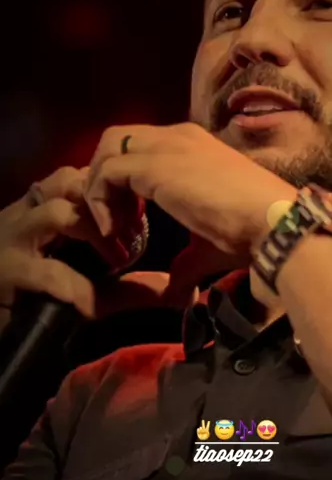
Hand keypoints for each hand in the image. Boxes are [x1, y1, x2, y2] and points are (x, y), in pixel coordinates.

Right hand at [0, 166, 199, 327]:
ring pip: (56, 214)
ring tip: (120, 259)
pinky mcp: (8, 273)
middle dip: (107, 202)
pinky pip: (46, 272)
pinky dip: (75, 286)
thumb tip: (168, 290)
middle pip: (70, 183)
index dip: (114, 187)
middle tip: (134, 229)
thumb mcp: (86, 285)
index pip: (81, 176)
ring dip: (95, 233)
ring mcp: (13, 241)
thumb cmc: (35, 298)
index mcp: (42, 208)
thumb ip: (124, 286)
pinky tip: (93, 303)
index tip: (142, 209)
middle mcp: (26, 215)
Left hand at [83, 122, 295, 258]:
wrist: (272, 223)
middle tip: (116, 222)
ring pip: (108, 151)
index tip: (133, 225)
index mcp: (191, 146)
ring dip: (99, 190)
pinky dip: (100, 200)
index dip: (126, 184)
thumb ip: (186, 262)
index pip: (140, 148)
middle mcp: (177, 137)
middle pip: (117, 141)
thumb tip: (177, 292)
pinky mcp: (155, 165)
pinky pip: (107, 172)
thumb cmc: (250, 233)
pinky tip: (115, 231)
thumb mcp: (208, 246)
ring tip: (113, 229)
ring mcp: (166, 146)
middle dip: (105, 179)